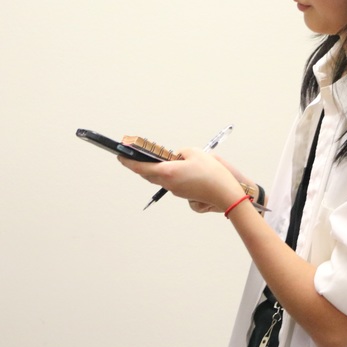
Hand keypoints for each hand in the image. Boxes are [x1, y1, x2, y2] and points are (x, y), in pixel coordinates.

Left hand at [118, 148, 245, 213]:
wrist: (226, 194)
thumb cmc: (212, 173)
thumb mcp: (195, 153)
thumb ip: (181, 152)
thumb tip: (176, 157)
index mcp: (167, 172)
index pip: (141, 167)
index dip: (128, 162)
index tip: (120, 157)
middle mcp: (169, 184)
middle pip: (149, 175)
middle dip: (141, 166)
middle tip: (134, 157)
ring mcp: (176, 191)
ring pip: (161, 179)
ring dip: (157, 170)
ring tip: (155, 160)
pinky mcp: (184, 194)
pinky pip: (172, 183)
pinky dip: (170, 175)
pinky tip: (178, 169)